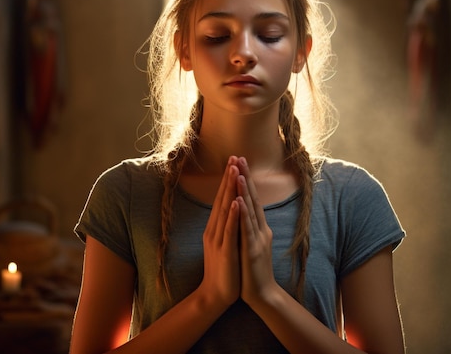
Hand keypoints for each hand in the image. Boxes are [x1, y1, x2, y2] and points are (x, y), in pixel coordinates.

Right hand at [199, 156, 240, 308]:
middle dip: (228, 178)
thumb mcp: (224, 242)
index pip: (223, 198)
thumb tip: (231, 210)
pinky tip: (235, 202)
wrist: (216, 294)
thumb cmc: (224, 268)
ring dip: (229, 190)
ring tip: (234, 171)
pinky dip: (232, 215)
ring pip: (224, 210)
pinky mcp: (224, 251)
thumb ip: (226, 226)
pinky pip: (229, 230)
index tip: (234, 161)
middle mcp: (215, 230)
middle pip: (222, 199)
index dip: (228, 180)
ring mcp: (218, 240)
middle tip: (234, 157)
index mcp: (216, 227)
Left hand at [235, 157, 276, 305]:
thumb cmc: (254, 269)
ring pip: (250, 210)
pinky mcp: (253, 250)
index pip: (252, 199)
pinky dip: (242, 214)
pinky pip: (246, 229)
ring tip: (239, 173)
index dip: (246, 180)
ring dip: (245, 191)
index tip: (239, 162)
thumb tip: (245, 211)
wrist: (262, 294)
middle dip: (246, 177)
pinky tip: (238, 202)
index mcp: (259, 227)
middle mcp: (260, 229)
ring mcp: (257, 239)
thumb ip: (250, 227)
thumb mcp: (252, 243)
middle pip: (253, 198)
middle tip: (239, 157)